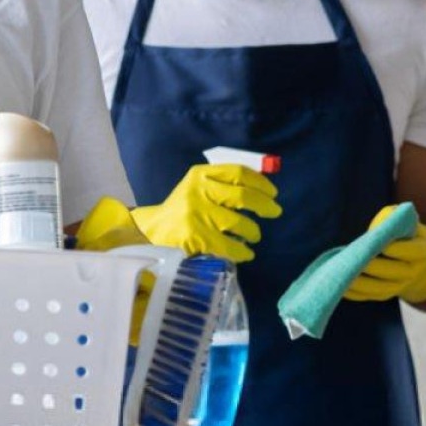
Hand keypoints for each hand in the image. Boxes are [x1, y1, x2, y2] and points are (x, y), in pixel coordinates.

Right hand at [75, 163, 280, 262]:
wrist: (151, 232)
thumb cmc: (181, 210)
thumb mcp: (197, 189)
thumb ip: (223, 186)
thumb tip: (263, 189)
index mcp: (200, 174)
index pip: (238, 172)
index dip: (260, 182)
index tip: (273, 193)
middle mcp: (198, 190)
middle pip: (242, 196)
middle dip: (264, 205)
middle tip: (275, 212)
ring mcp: (196, 213)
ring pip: (239, 222)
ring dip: (253, 231)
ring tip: (254, 236)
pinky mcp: (195, 236)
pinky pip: (229, 245)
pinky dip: (242, 251)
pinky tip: (246, 253)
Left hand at [343, 205, 425, 303]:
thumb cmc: (416, 238)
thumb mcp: (414, 226)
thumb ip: (397, 218)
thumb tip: (378, 222)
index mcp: (423, 252)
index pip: (405, 250)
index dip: (388, 246)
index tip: (371, 240)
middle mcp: (413, 272)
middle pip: (388, 270)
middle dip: (367, 264)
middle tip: (347, 256)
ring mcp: (402, 286)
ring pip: (378, 287)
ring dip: (357, 282)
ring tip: (337, 272)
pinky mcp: (390, 293)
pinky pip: (371, 295)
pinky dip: (355, 293)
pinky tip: (339, 285)